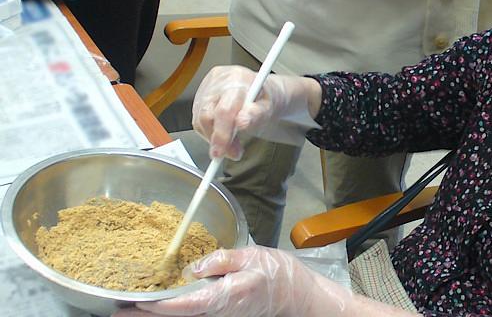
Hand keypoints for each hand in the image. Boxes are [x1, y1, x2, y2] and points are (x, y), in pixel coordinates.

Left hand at [112, 247, 321, 316]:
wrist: (298, 295)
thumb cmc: (278, 274)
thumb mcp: (252, 257)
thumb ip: (222, 260)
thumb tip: (193, 267)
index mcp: (223, 297)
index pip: (181, 305)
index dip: (154, 306)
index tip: (133, 303)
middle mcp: (217, 310)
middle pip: (175, 316)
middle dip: (145, 315)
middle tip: (116, 311)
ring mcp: (219, 313)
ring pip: (181, 316)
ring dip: (155, 313)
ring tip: (128, 308)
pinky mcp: (221, 310)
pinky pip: (191, 311)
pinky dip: (171, 309)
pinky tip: (158, 304)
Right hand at [191, 67, 321, 158]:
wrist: (260, 92)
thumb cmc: (264, 98)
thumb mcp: (268, 107)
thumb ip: (257, 114)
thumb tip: (242, 122)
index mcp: (237, 79)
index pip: (224, 109)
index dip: (223, 133)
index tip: (228, 151)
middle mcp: (218, 80)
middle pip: (207, 116)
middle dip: (219, 140)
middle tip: (233, 153)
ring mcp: (206, 87)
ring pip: (200, 121)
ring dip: (214, 139)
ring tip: (232, 146)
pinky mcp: (199, 97)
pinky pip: (198, 121)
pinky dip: (209, 134)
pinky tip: (223, 137)